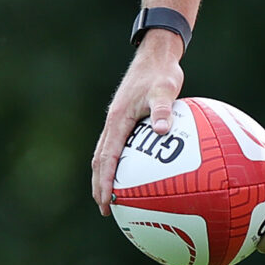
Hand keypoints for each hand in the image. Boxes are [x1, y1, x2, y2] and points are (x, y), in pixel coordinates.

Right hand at [90, 35, 185, 212]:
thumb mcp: (165, 89)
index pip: (107, 157)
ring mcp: (118, 121)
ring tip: (112, 198)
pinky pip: (118, 146)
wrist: (155, 56)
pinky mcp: (126, 119)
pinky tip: (131, 176)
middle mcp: (113, 122)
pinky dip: (118, 164)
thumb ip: (163, 110)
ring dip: (105, 177)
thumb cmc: (161, 72)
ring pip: (105, 154)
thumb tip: (162, 131)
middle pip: (100, 160)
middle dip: (99, 186)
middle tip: (105, 209)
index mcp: (118, 119)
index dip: (105, 180)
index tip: (106, 200)